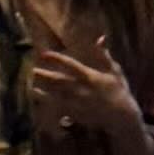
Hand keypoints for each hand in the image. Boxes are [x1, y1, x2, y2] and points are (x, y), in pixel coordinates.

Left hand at [29, 43, 146, 154]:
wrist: (121, 116)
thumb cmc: (119, 91)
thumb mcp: (114, 71)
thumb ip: (104, 55)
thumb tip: (100, 38)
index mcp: (90, 76)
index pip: (70, 65)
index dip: (56, 58)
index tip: (45, 54)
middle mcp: (81, 89)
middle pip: (59, 80)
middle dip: (45, 75)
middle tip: (33, 69)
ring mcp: (77, 102)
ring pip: (56, 94)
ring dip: (43, 88)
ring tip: (31, 83)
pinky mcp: (76, 112)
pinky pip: (58, 106)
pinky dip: (47, 100)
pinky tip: (39, 96)